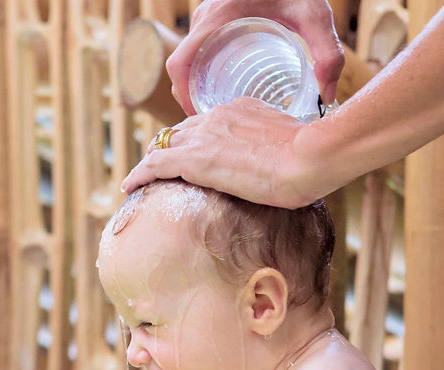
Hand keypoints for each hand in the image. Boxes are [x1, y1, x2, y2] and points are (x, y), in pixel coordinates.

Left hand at [121, 98, 328, 207]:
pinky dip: (139, 174)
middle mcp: (218, 116)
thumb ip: (279, 151)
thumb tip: (286, 168)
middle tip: (159, 166)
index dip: (197, 139)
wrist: (310, 156)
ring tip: (140, 177)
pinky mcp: (194, 159)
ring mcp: (204, 136)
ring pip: (164, 145)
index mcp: (242, 109)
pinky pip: (155, 164)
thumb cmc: (314, 158)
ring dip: (151, 161)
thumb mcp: (294, 146)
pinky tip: (129, 185)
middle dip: (169, 147)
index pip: (209, 123)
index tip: (194, 153)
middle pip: (182, 130)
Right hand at [166, 0, 344, 112]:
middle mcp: (205, 18)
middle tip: (219, 123)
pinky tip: (226, 88)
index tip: (205, 119)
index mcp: (217, 18)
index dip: (184, 97)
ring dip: (195, 86)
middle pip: (181, 68)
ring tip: (224, 111)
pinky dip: (201, 71)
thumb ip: (327, 53)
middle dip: (192, 98)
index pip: (180, 64)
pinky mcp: (214, 19)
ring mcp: (206, 17)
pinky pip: (197, 50)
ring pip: (188, 59)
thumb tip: (328, 93)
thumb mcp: (314, 15)